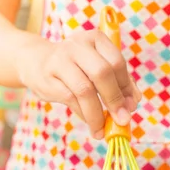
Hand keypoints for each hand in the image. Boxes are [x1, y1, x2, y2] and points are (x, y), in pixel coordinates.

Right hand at [15, 30, 140, 138]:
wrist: (36, 62)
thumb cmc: (76, 67)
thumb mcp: (98, 67)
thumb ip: (119, 83)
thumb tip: (132, 104)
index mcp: (96, 39)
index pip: (117, 63)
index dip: (126, 87)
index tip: (131, 106)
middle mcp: (78, 45)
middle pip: (102, 73)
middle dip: (114, 100)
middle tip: (122, 120)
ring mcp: (61, 60)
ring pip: (85, 90)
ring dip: (97, 114)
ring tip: (103, 130)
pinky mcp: (48, 78)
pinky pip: (71, 100)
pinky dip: (84, 115)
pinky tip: (91, 124)